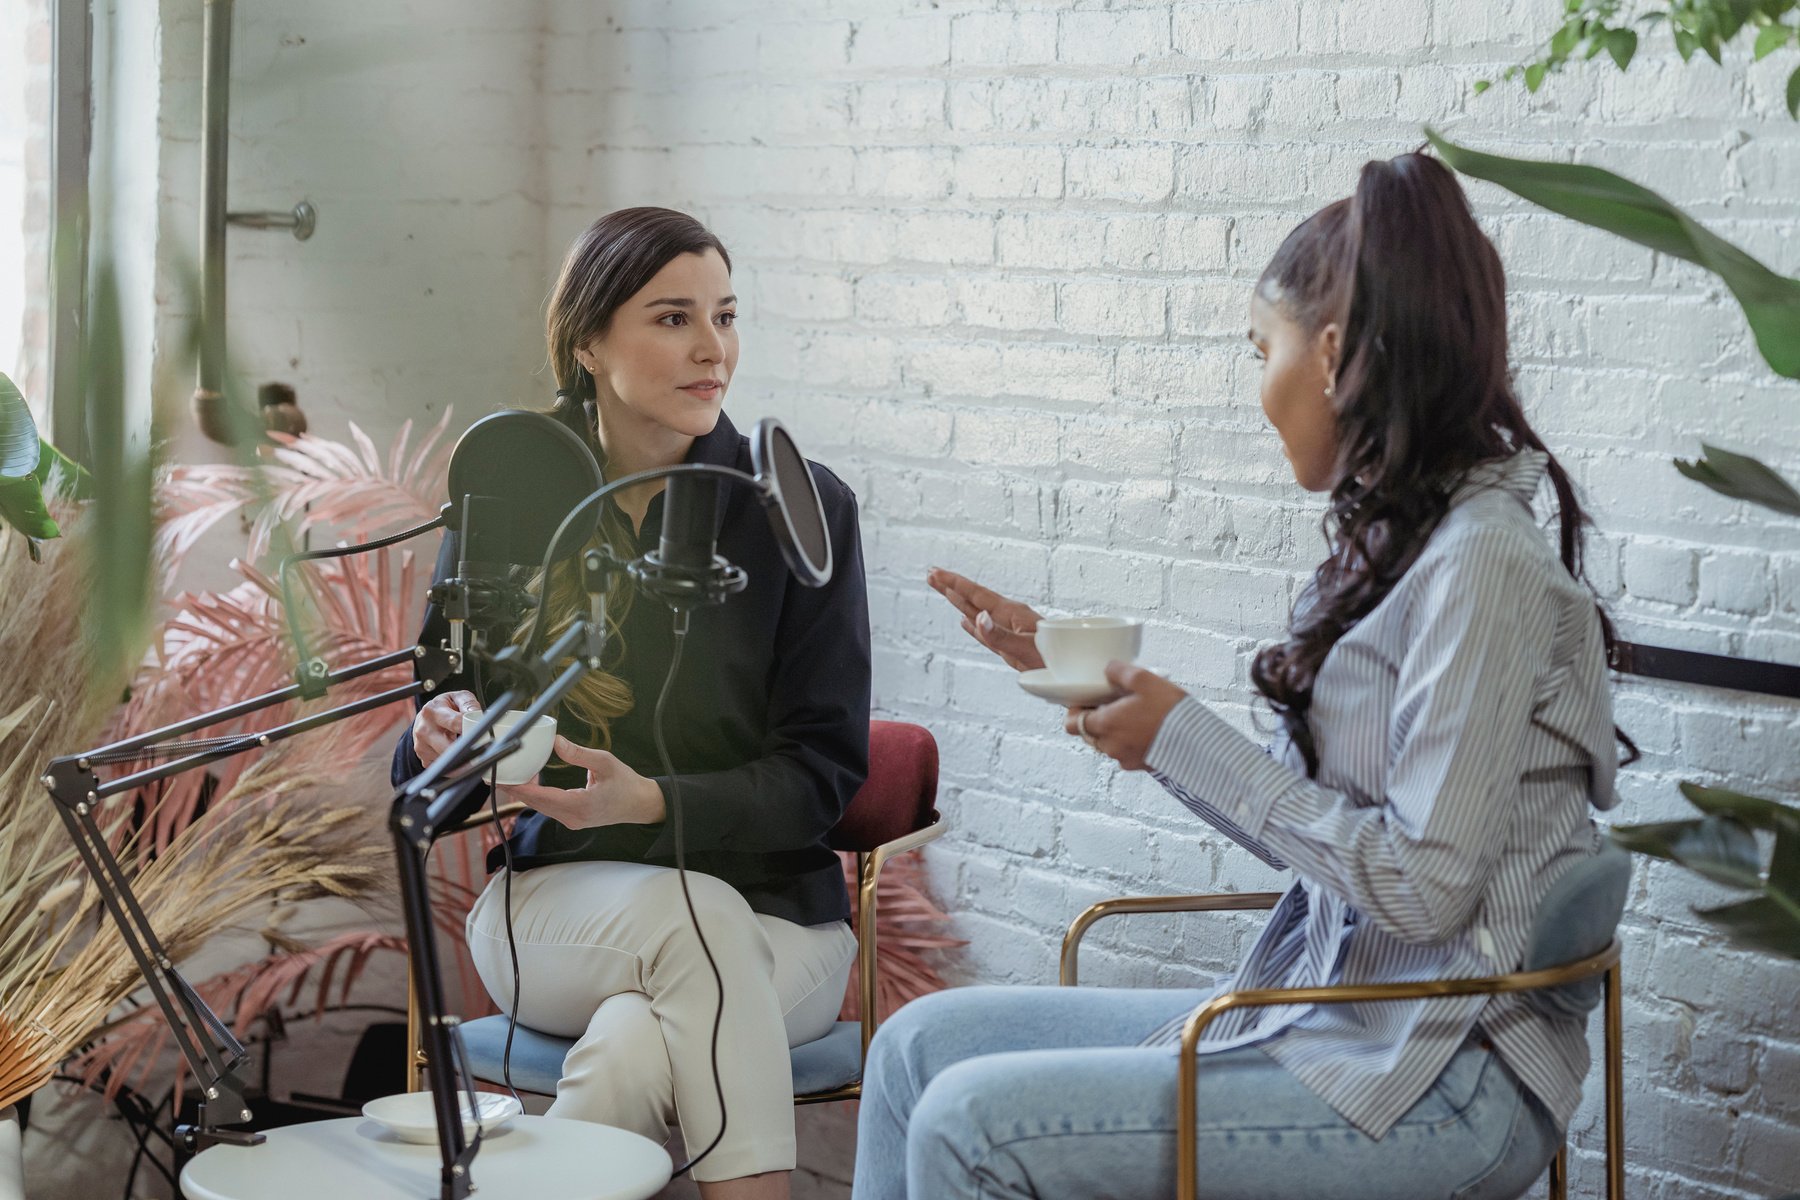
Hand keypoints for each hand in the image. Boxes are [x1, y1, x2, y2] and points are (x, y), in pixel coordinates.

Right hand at [412, 690, 482, 767]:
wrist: (427, 718)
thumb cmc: (445, 708)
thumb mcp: (457, 698)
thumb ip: (468, 704)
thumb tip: (477, 716)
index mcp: (432, 711)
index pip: (455, 723)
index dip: (472, 729)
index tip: (485, 734)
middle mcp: (424, 730)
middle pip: (450, 747)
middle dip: (468, 749)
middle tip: (484, 750)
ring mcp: (422, 747)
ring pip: (449, 761)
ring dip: (464, 759)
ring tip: (472, 752)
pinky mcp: (425, 760)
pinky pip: (446, 770)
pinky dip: (457, 767)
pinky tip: (462, 759)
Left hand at [498, 735, 665, 829]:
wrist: (640, 805)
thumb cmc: (626, 784)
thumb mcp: (605, 762)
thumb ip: (579, 754)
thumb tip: (557, 742)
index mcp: (581, 805)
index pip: (543, 797)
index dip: (521, 788)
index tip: (505, 779)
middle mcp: (573, 817)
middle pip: (536, 804)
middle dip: (516, 790)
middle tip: (498, 775)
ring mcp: (571, 821)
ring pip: (540, 807)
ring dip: (525, 793)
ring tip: (510, 776)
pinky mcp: (572, 819)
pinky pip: (548, 808)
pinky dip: (537, 796)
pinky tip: (530, 783)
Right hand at [927, 567, 1045, 671]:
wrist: (1076, 676)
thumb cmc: (1055, 664)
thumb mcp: (1026, 651)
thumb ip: (999, 636)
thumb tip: (976, 618)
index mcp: (1012, 614)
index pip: (977, 595)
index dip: (955, 584)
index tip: (935, 573)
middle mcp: (1009, 619)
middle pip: (974, 599)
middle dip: (952, 587)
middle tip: (930, 574)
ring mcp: (1010, 631)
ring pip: (978, 613)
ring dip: (959, 602)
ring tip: (943, 590)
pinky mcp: (1012, 645)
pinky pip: (986, 632)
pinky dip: (973, 626)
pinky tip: (965, 622)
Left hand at [1063, 662, 1188, 771]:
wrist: (1197, 742)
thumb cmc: (1169, 711)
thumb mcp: (1144, 680)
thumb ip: (1119, 672)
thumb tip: (1108, 670)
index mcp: (1104, 724)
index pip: (1072, 723)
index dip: (1075, 712)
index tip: (1087, 701)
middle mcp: (1110, 745)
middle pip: (1089, 734)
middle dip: (1097, 720)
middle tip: (1113, 705)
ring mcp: (1124, 758)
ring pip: (1108, 744)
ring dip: (1115, 731)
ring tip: (1134, 716)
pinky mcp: (1140, 766)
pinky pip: (1126, 753)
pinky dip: (1130, 742)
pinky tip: (1146, 729)